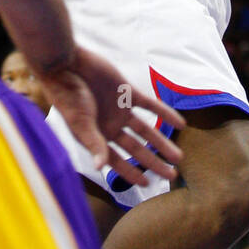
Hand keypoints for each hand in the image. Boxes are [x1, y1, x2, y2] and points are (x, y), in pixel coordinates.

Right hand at [38, 45, 183, 186]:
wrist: (67, 64)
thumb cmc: (68, 97)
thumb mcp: (81, 123)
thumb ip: (94, 143)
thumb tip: (100, 167)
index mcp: (96, 138)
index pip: (117, 161)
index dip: (131, 173)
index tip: (148, 185)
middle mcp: (110, 127)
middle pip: (136, 149)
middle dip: (153, 162)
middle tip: (172, 175)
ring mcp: (120, 109)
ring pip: (146, 130)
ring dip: (162, 142)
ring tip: (178, 156)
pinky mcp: (127, 92)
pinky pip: (151, 105)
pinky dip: (165, 113)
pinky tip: (180, 123)